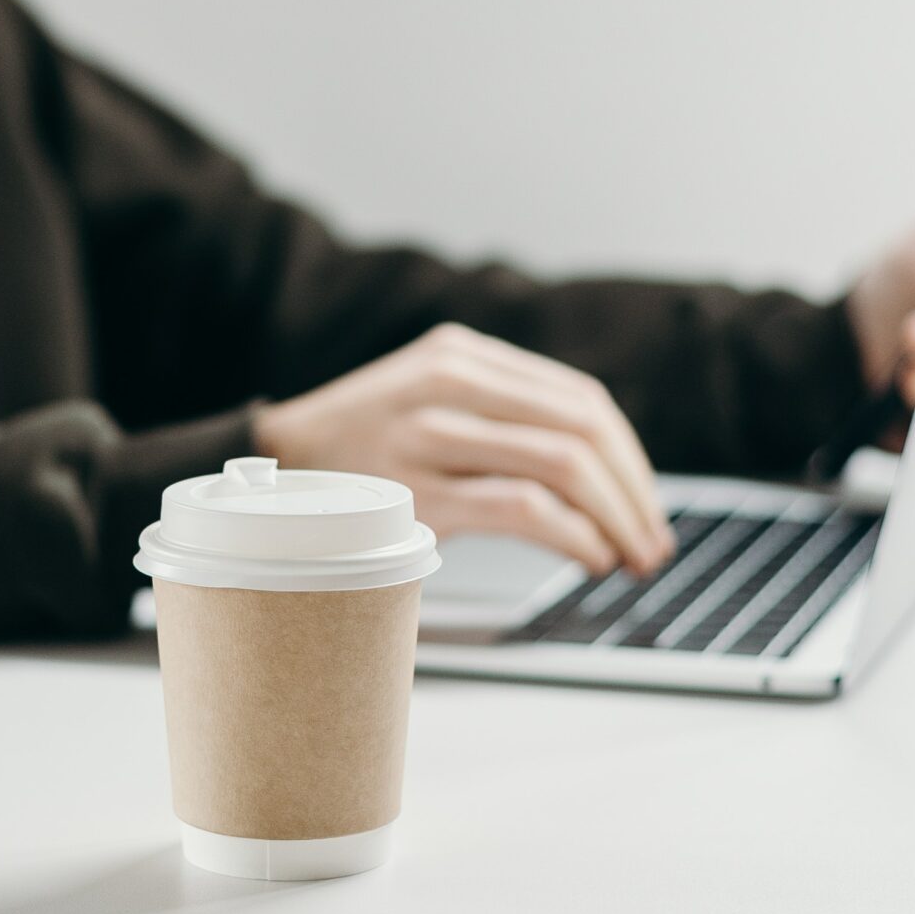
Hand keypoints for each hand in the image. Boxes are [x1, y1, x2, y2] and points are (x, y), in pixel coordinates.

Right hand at [251, 323, 675, 576]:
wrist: (262, 472)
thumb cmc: (353, 450)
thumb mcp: (422, 397)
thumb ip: (493, 410)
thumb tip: (595, 469)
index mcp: (460, 353)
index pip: (580, 398)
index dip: (630, 457)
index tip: (645, 502)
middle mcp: (450, 381)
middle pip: (584, 430)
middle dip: (635, 493)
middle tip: (653, 543)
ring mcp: (431, 434)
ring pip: (564, 465)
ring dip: (616, 520)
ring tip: (629, 558)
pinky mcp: (417, 491)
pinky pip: (524, 508)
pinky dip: (574, 538)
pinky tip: (588, 559)